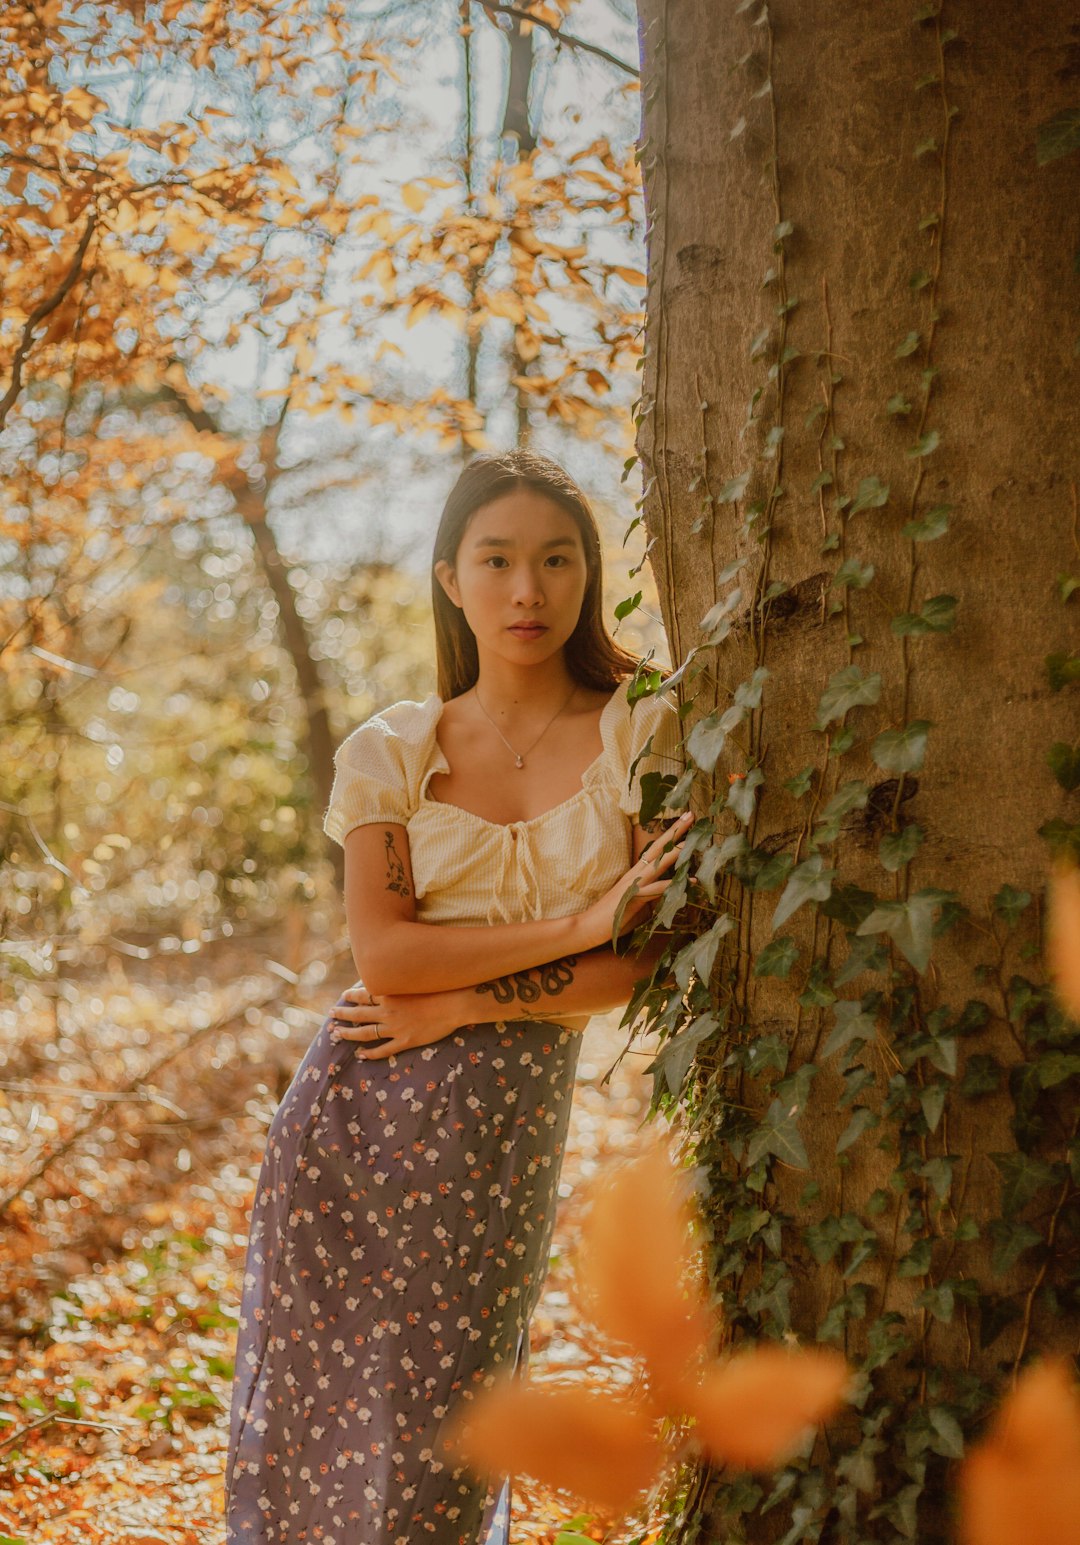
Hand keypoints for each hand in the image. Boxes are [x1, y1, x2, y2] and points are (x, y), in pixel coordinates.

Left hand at [327, 979, 468, 1060]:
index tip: (343, 996)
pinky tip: (360, 1055)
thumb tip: (391, 978)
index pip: (364, 995)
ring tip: (337, 1035)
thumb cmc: (439, 988)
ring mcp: (396, 1027)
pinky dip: (370, 1053)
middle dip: (342, 1014)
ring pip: (365, 1033)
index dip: (351, 996)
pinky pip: (383, 1050)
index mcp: (390, 994)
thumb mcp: (416, 979)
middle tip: (331, 1015)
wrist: (455, 1003)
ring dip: (349, 1034)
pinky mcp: (405, 1040)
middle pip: (359, 1014)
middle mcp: (389, 1011)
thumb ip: (401, 981)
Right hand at [579, 809, 693, 949]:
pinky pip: (656, 888)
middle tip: (691, 815)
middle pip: (658, 848)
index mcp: (636, 873)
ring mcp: (634, 884)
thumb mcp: (636, 902)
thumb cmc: (612, 916)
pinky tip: (690, 881)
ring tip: (692, 841)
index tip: (684, 821)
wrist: (588, 926)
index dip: (669, 835)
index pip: (655, 849)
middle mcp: (636, 874)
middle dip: (675, 831)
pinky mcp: (633, 897)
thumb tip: (668, 893)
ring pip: (658, 863)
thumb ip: (652, 896)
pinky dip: (673, 884)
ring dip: (675, 851)